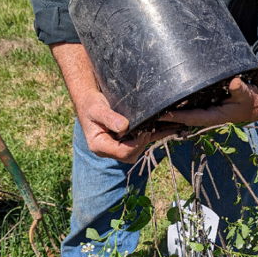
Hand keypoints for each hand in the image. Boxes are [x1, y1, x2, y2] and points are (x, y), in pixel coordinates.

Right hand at [50, 42, 177, 163]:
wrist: (90, 101)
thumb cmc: (91, 104)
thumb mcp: (97, 109)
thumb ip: (109, 118)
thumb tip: (123, 127)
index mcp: (99, 145)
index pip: (122, 152)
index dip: (135, 143)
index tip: (142, 130)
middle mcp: (108, 149)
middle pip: (130, 155)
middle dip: (141, 143)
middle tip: (148, 128)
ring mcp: (116, 146)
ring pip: (136, 151)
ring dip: (146, 140)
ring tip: (155, 127)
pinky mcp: (124, 141)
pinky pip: (140, 143)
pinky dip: (153, 137)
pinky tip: (167, 130)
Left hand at [159, 60, 257, 126]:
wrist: (256, 103)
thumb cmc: (251, 99)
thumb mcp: (248, 94)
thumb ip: (240, 89)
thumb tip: (233, 84)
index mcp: (214, 116)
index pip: (192, 117)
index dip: (177, 116)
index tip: (161, 113)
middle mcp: (206, 115)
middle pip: (183, 118)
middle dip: (167, 117)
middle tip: (148, 111)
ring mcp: (205, 111)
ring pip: (184, 113)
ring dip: (169, 112)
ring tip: (151, 107)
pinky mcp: (205, 106)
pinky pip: (189, 107)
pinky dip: (178, 105)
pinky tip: (166, 100)